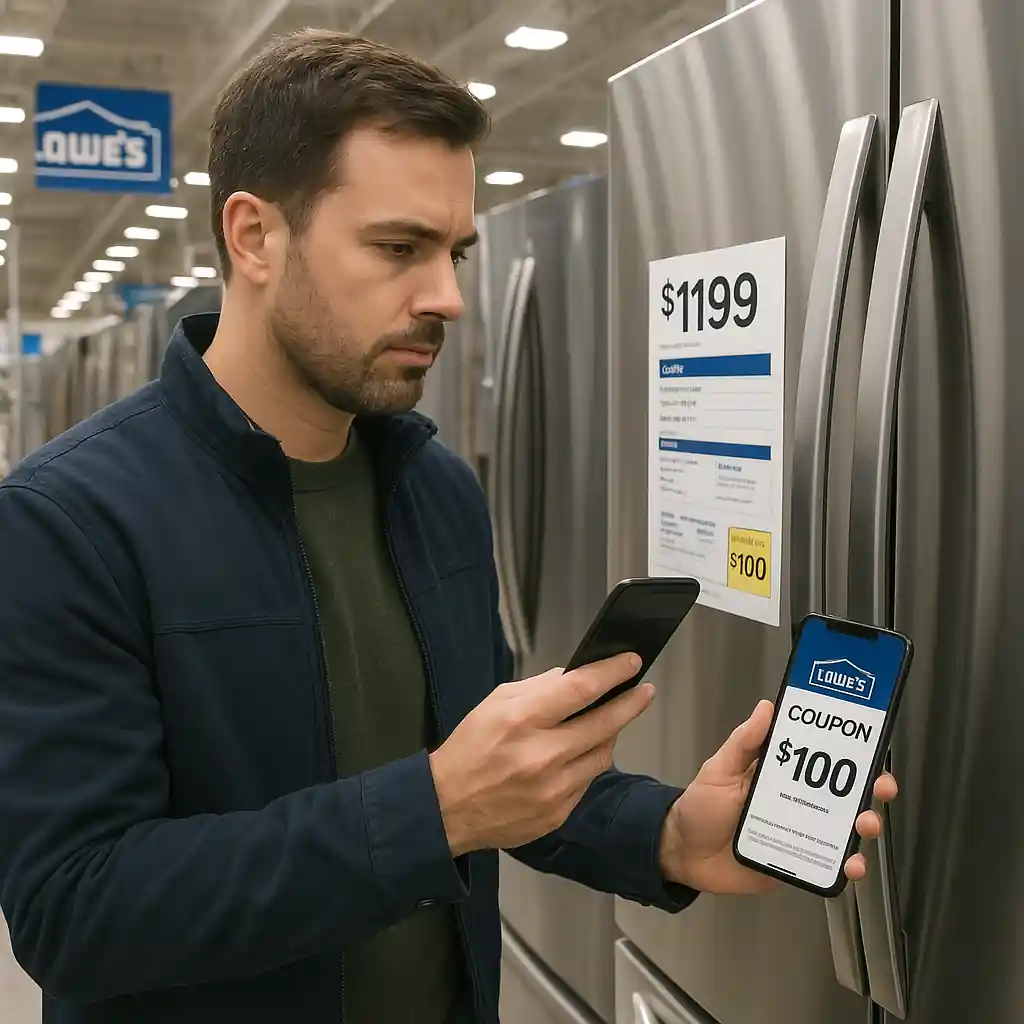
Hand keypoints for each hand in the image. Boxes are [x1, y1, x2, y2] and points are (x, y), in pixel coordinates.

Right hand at [429, 653, 653, 856]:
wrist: (447, 808)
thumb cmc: (469, 749)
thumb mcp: (494, 703)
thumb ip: (537, 688)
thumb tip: (574, 676)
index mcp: (521, 720)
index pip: (580, 689)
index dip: (611, 673)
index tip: (630, 662)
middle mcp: (541, 755)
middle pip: (604, 723)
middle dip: (630, 702)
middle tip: (644, 691)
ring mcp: (553, 789)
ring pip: (603, 754)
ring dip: (611, 734)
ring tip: (610, 721)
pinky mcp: (558, 814)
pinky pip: (588, 781)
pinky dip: (589, 762)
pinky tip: (582, 752)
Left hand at [658, 699, 898, 893]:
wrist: (682, 854)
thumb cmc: (699, 807)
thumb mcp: (719, 769)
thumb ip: (743, 743)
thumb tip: (766, 707)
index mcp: (780, 775)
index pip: (822, 759)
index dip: (850, 753)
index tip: (870, 746)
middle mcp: (796, 803)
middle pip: (844, 795)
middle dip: (871, 790)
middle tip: (881, 788)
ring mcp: (799, 834)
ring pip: (843, 829)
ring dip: (864, 826)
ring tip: (866, 826)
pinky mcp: (797, 863)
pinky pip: (828, 865)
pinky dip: (846, 866)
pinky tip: (852, 866)